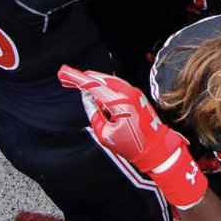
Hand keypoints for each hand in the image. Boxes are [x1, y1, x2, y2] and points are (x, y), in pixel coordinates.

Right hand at [58, 67, 207, 207]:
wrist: (156, 148)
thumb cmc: (132, 144)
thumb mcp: (105, 134)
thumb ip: (94, 113)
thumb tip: (88, 97)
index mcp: (120, 102)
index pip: (94, 86)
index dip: (77, 78)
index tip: (64, 72)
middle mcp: (129, 92)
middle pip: (101, 79)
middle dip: (83, 78)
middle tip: (66, 77)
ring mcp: (134, 92)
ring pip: (108, 81)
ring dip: (93, 82)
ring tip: (77, 83)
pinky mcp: (136, 95)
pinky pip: (115, 86)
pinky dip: (103, 86)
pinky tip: (94, 92)